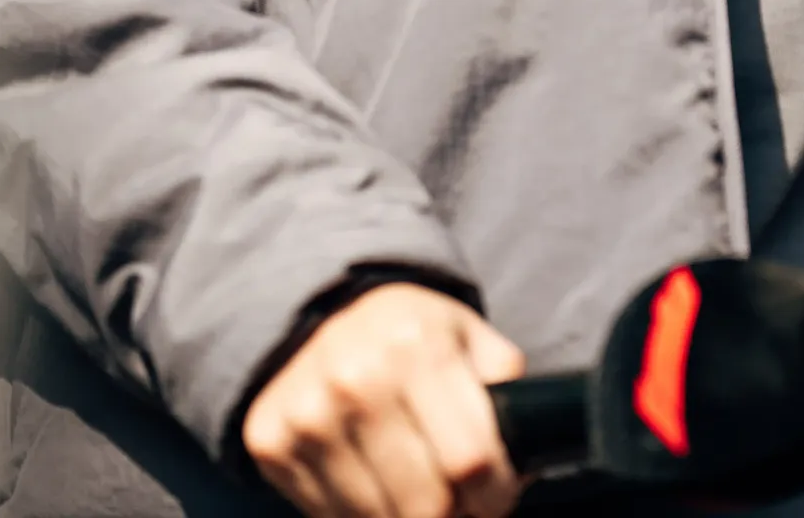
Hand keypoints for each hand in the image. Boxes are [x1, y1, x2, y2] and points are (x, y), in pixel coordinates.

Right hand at [242, 282, 525, 517]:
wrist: (313, 306)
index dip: (496, 495)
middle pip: (426, 504)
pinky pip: (331, 517)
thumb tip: (532, 449)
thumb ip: (501, 379)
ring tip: (423, 499)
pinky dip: (361, 515)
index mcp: (414, 344)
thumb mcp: (461, 331)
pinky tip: (376, 489)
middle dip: (457, 517)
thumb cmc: (404, 329)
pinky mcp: (271, 442)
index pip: (471, 459)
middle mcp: (356, 378)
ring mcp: (308, 414)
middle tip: (464, 508)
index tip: (497, 497)